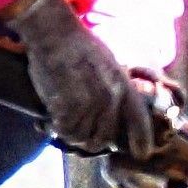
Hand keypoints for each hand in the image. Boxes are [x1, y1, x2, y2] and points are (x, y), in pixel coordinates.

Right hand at [4, 0, 156, 159]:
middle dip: (90, 140)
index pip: (139, 119)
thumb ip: (114, 86)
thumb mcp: (108, 62)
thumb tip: (112, 111)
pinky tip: (46, 120)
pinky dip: (53, 128)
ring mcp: (89, 105)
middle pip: (104, 138)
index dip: (142, 139)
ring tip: (58, 123)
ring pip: (81, 138)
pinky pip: (63, 131)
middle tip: (75, 132)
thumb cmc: (77, 44)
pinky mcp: (68, 108)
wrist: (54, 34)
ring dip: (69, 134)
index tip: (142, 153)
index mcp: (123, 85)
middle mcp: (110, 98)